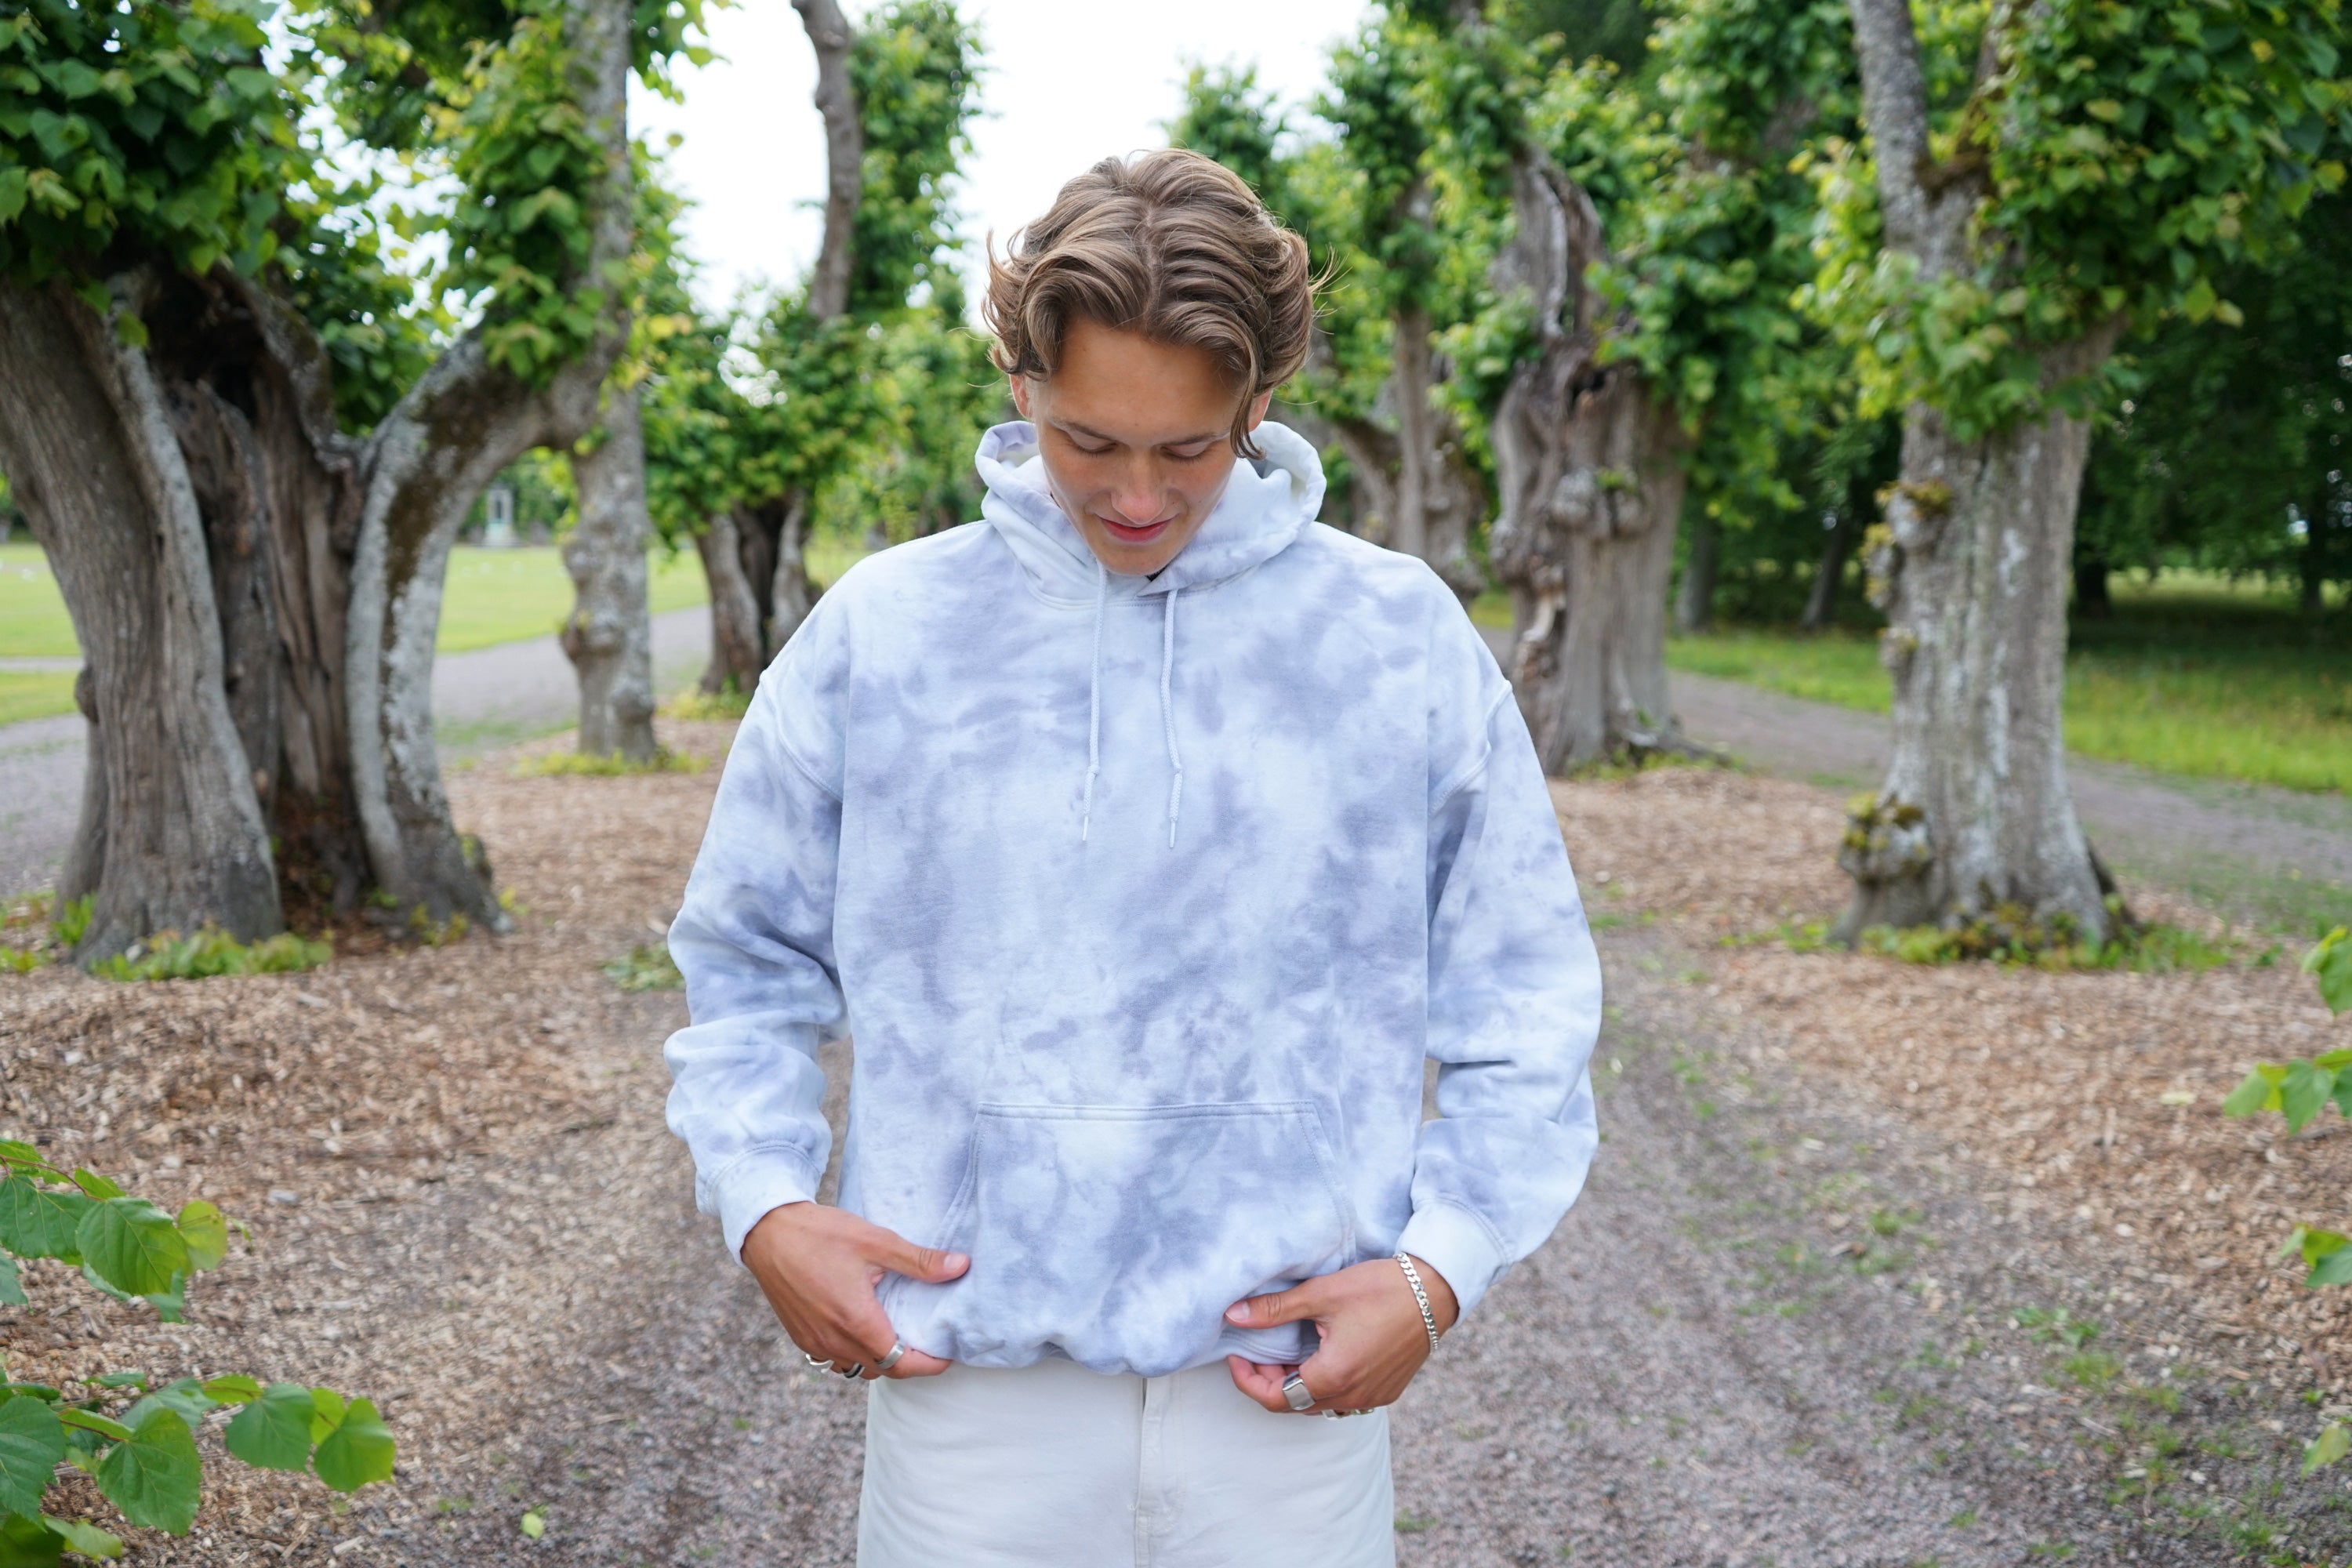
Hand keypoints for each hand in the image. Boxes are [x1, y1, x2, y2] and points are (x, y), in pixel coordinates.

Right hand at [741, 1201, 965, 1379]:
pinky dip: (855, 1354)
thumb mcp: (876, 1242)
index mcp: (857, 1322)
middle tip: (928, 1344)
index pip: (902, 1363)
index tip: (947, 1356)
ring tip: (898, 1338)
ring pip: (856, 1368)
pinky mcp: (800, 1337)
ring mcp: (813, 1342)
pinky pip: (834, 1359)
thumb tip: (962, 1266)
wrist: (767, 1232)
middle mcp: (833, 1341)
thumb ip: (920, 1261)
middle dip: (908, 1363)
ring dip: (880, 1360)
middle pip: (882, 1369)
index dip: (929, 1365)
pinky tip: (863, 1331)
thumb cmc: (821, 1234)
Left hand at [1223, 1253, 1459, 1414]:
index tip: (1238, 1355)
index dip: (1247, 1381)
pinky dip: (1324, 1382)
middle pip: (1294, 1404)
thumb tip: (1232, 1315)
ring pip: (1319, 1402)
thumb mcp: (1321, 1294)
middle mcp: (1353, 1397)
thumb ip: (1274, 1310)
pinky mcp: (1386, 1391)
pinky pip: (1344, 1398)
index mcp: (1333, 1377)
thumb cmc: (1380, 1288)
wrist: (1435, 1291)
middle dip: (1270, 1380)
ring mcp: (1372, 1398)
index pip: (1274, 1399)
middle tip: (1260, 1348)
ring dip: (1297, 1382)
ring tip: (1288, 1348)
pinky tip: (1321, 1352)